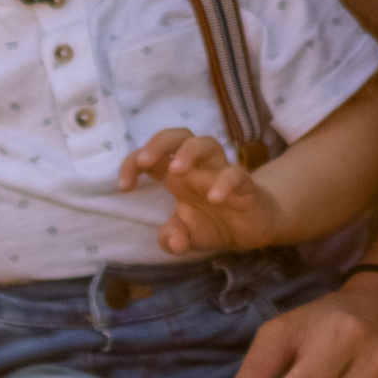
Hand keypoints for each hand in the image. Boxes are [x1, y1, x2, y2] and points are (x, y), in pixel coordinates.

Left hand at [124, 127, 282, 256]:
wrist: (252, 228)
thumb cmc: (214, 222)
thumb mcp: (186, 236)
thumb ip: (172, 238)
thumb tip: (174, 242)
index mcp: (177, 175)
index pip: (151, 157)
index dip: (132, 164)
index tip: (124, 186)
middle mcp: (197, 167)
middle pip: (179, 136)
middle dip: (159, 143)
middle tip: (145, 161)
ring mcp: (220, 172)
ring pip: (208, 143)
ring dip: (189, 152)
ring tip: (175, 171)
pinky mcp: (244, 185)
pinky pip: (236, 174)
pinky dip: (224, 182)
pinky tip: (214, 198)